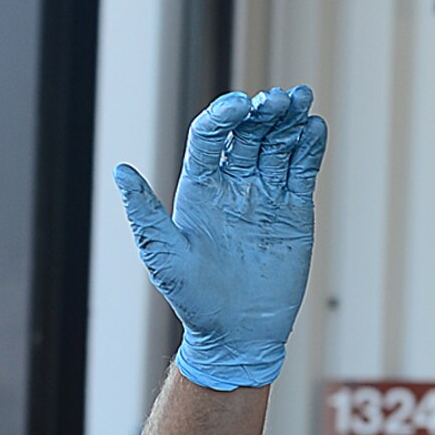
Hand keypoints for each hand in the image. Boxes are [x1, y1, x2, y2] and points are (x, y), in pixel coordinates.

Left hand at [114, 86, 327, 390]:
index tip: (240, 104)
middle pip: (249, 132)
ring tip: (301, 99)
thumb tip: (119, 170)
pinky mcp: (294, 210)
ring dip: (290, 119)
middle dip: (263, 111)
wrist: (238, 335)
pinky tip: (315, 128)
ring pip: (279, 144)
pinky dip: (310, 147)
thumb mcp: (163, 256)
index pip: (210, 136)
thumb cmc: (194, 300)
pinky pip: (302, 170)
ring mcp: (265, 194)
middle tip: (278, 99)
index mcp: (199, 187)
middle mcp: (233, 184)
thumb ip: (144, 212)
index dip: (224, 115)